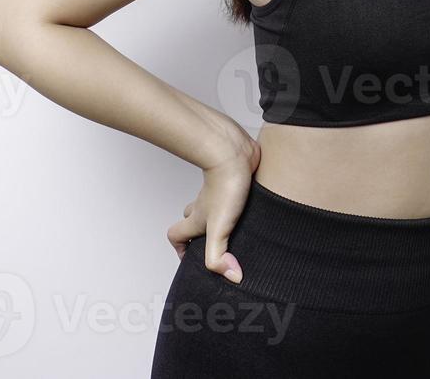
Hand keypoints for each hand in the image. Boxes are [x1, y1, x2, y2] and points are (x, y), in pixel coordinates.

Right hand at [166, 135, 259, 283]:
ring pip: (211, 206)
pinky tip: (253, 212)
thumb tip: (231, 277)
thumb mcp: (219, 228)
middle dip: (199, 234)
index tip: (190, 259)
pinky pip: (232, 195)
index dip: (180, 248)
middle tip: (216, 247)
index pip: (176, 235)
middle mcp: (205, 205)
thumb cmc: (225, 186)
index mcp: (197, 218)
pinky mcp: (237, 182)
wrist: (235, 153)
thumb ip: (218, 255)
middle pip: (192, 219)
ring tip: (237, 232)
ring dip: (219, 218)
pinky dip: (238, 205)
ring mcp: (220, 192)